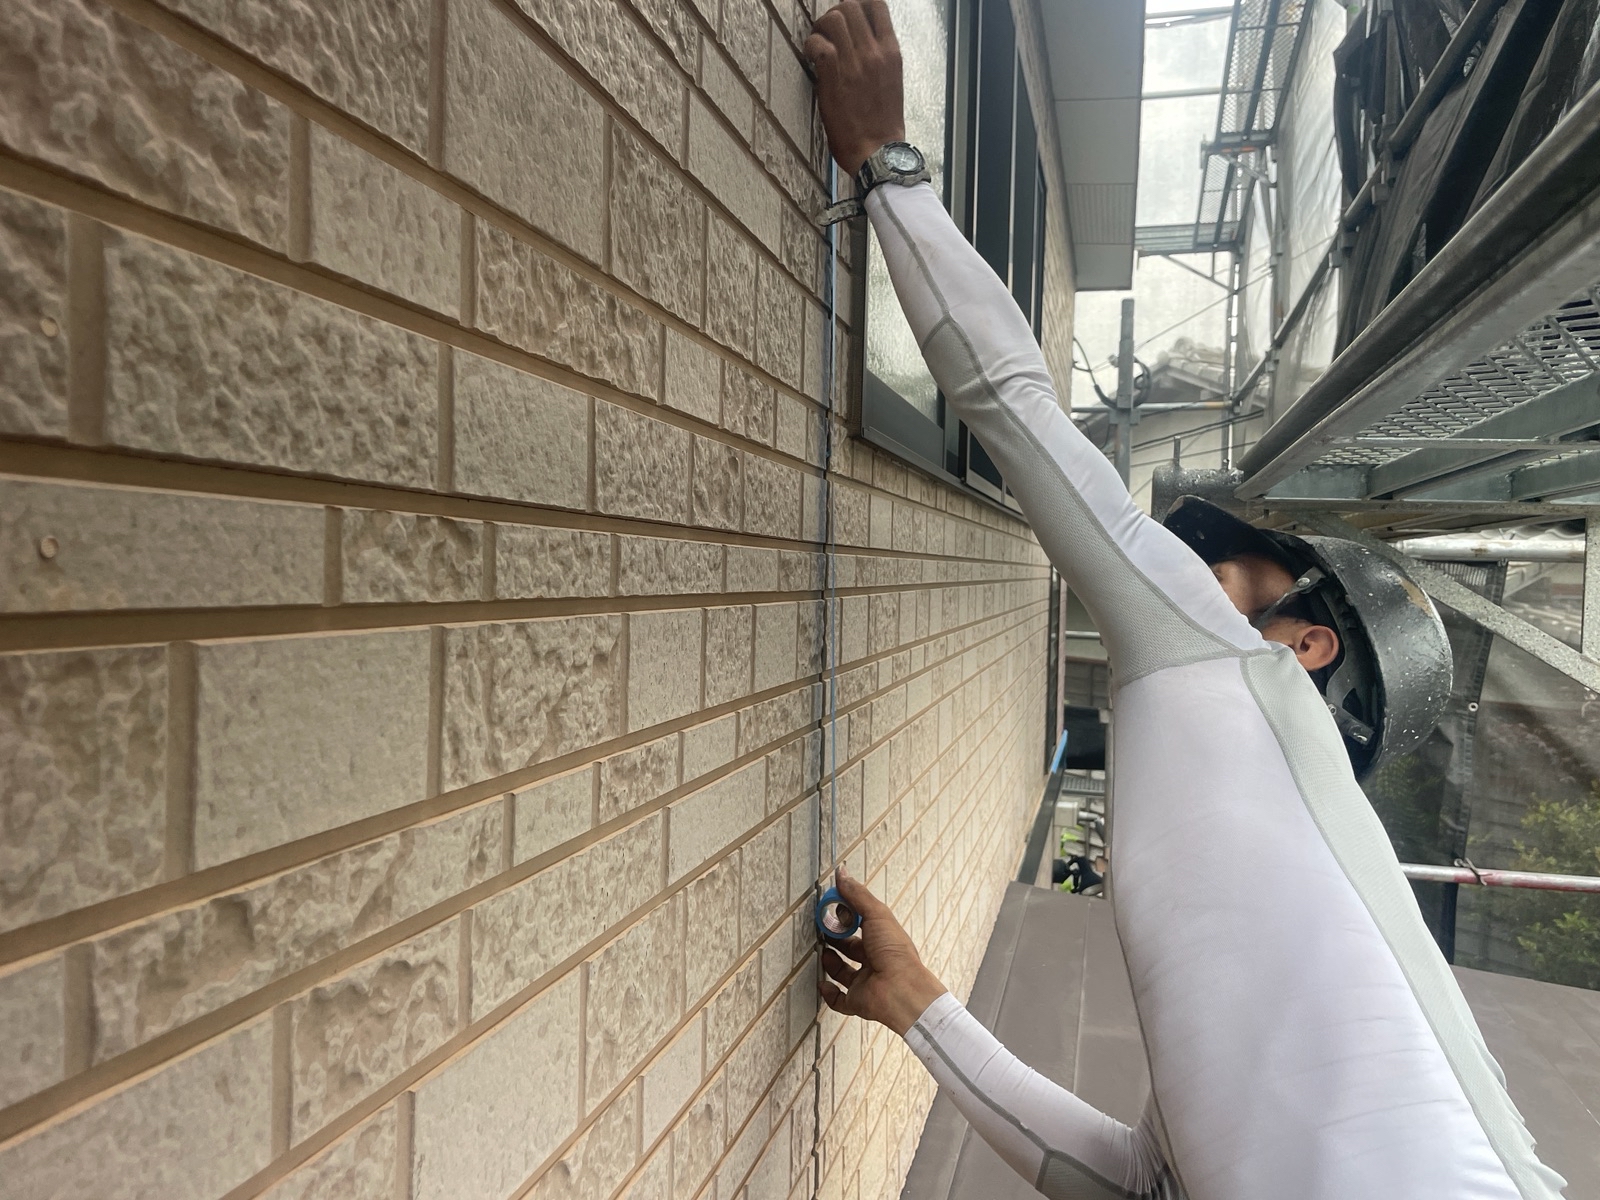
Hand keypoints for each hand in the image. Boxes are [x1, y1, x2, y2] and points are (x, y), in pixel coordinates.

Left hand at [805, 1, 905, 175]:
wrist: (878, 152)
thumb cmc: (883, 125)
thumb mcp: (891, 82)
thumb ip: (879, 60)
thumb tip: (863, 45)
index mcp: (891, 52)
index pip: (877, 5)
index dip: (857, 5)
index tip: (847, 21)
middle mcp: (875, 51)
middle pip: (850, 6)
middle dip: (834, 15)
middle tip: (827, 34)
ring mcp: (855, 62)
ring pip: (833, 18)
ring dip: (820, 28)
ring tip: (817, 46)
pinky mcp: (834, 75)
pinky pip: (818, 43)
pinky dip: (810, 46)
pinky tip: (811, 59)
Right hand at [817, 865, 945, 1035]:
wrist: (900, 990)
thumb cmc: (895, 953)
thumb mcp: (876, 915)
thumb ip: (857, 895)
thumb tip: (843, 874)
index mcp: (882, 939)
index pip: (861, 924)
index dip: (845, 916)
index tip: (830, 907)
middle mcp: (875, 960)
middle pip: (851, 948)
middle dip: (835, 939)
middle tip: (821, 930)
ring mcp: (866, 981)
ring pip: (844, 972)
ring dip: (831, 962)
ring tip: (822, 951)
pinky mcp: (858, 1001)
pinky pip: (840, 999)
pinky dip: (829, 993)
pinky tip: (823, 983)